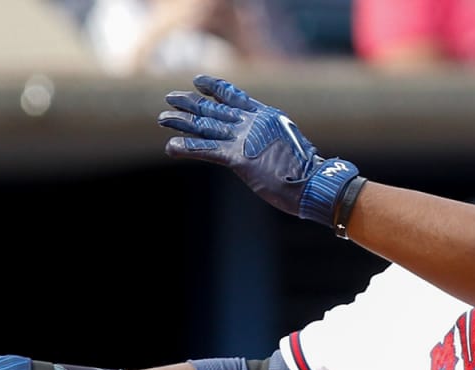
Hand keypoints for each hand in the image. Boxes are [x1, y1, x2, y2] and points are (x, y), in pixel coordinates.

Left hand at [158, 74, 360, 228]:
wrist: (313, 182)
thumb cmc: (304, 169)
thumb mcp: (286, 144)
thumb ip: (270, 139)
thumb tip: (265, 144)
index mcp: (265, 116)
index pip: (234, 96)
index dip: (214, 87)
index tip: (197, 81)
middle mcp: (252, 122)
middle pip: (213, 109)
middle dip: (190, 103)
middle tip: (170, 97)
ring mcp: (244, 139)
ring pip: (206, 126)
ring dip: (182, 122)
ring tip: (162, 118)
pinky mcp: (238, 158)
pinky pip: (206, 150)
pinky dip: (187, 147)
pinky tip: (171, 146)